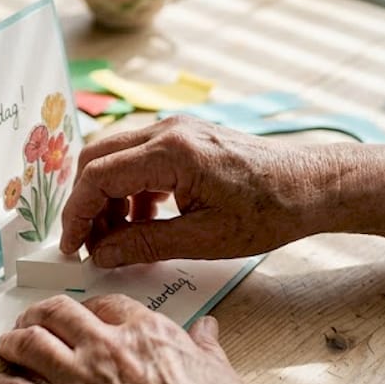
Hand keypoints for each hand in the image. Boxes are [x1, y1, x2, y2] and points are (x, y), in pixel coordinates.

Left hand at [0, 293, 274, 383]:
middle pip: (57, 314)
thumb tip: (206, 328)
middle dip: (38, 314)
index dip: (87, 309)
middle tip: (29, 322)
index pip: (105, 306)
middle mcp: (106, 347)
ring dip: (12, 343)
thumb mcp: (220, 376)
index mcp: (146, 333)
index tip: (79, 317)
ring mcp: (77, 382)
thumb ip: (204, 347)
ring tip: (7, 347)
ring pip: (28, 345)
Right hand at [60, 116, 320, 266]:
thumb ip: (144, 244)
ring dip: (107, 197)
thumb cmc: (269, 211)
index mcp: (171, 152)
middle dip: (86, 204)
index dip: (77, 215)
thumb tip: (102, 254)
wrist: (312, 186)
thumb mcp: (204, 239)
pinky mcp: (185, 137)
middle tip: (90, 244)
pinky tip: (144, 220)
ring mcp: (176, 129)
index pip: (98, 177)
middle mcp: (168, 130)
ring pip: (115, 157)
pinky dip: (129, 188)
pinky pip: (139, 157)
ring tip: (118, 238)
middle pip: (97, 159)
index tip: (73, 246)